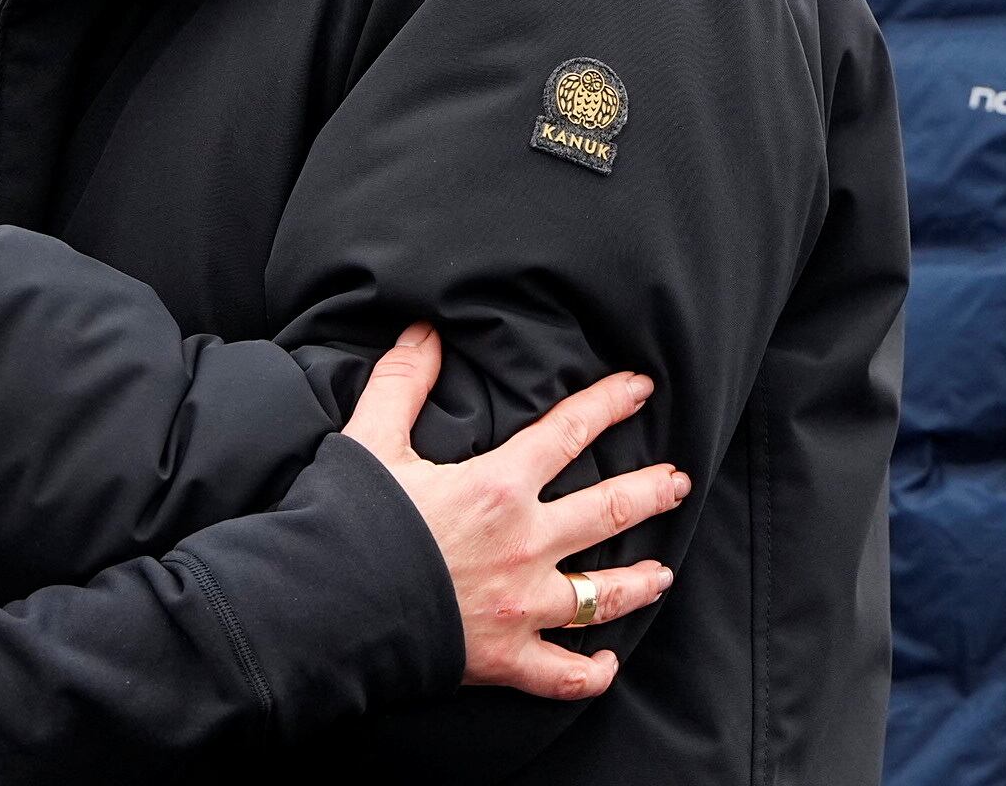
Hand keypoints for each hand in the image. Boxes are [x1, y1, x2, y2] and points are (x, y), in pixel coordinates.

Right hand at [343, 324, 685, 700]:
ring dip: (639, 581)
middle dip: (651, 492)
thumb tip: (424, 331)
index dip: (610, 404)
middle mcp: (526, 544)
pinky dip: (589, 671)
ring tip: (664, 573)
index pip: (570, 431)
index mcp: (500, 485)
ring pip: (602, 594)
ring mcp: (522, 605)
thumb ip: (402, 382)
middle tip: (679, 482)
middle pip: (609, 511)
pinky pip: (562, 674)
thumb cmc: (349, 522)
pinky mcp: (505, 658)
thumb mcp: (373, 439)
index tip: (642, 390)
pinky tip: (606, 662)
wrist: (327, 607)